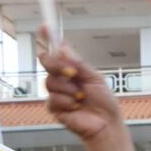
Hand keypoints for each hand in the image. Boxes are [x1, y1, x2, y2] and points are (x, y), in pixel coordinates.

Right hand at [39, 27, 123, 142]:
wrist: (106, 124)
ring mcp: (56, 92)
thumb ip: (78, 64)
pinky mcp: (53, 107)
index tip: (44, 27)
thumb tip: (61, 47)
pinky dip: (67, 102)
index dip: (48, 38)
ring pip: (50, 81)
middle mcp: (61, 78)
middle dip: (58, 66)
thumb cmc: (104, 102)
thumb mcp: (95, 78)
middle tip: (73, 73)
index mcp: (72, 68)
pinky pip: (53, 99)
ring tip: (82, 98)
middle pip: (46, 61)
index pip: (56, 51)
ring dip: (69, 89)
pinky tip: (76, 107)